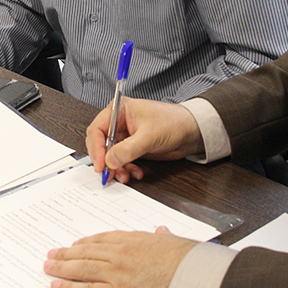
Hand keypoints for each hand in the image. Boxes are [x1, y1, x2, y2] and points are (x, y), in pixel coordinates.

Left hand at [44, 227, 198, 287]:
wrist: (192, 279)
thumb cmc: (187, 261)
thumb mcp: (174, 241)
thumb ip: (162, 236)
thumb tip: (161, 231)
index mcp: (134, 239)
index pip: (103, 239)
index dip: (87, 242)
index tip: (76, 244)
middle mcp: (120, 254)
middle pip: (87, 252)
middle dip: (67, 253)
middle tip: (53, 253)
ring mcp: (116, 273)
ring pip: (82, 268)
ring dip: (62, 267)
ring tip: (48, 267)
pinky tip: (56, 286)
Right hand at [86, 98, 204, 183]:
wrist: (191, 132)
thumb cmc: (173, 122)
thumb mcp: (150, 136)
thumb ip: (128, 149)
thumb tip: (110, 160)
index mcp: (119, 110)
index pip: (97, 129)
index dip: (96, 148)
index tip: (100, 165)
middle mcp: (119, 122)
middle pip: (101, 144)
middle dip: (105, 161)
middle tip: (109, 175)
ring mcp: (125, 136)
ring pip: (110, 155)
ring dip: (117, 168)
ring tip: (125, 176)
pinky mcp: (132, 147)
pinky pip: (122, 161)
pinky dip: (126, 169)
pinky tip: (136, 173)